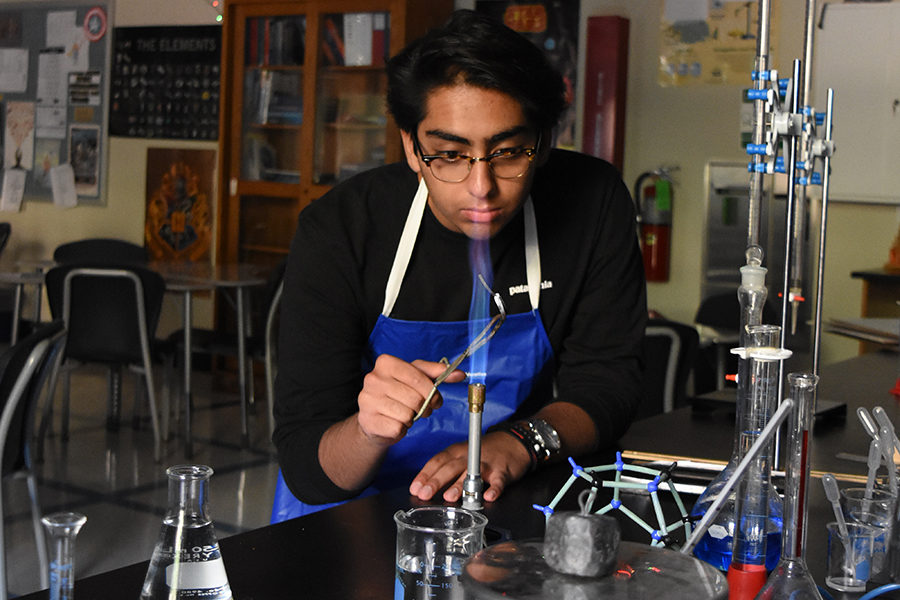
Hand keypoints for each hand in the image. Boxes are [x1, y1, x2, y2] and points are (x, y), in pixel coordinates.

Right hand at [356, 354, 463, 446]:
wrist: (375, 418)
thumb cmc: (398, 394)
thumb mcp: (416, 377)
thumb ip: (438, 373)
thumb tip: (460, 374)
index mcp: (385, 362)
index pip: (418, 378)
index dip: (432, 392)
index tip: (436, 400)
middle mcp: (373, 379)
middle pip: (415, 398)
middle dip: (424, 407)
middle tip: (421, 409)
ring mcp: (367, 400)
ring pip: (407, 414)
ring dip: (411, 418)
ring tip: (405, 414)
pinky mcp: (368, 420)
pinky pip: (397, 428)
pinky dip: (401, 429)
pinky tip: (394, 422)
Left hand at [409, 431, 531, 502]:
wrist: (513, 443)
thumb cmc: (484, 452)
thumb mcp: (462, 455)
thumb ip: (447, 470)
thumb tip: (427, 487)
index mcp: (457, 452)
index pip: (437, 462)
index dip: (425, 475)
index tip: (415, 488)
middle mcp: (469, 456)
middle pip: (450, 468)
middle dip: (436, 481)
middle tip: (425, 494)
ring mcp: (486, 464)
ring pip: (471, 474)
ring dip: (460, 485)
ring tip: (450, 497)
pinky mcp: (502, 472)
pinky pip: (498, 481)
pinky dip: (494, 489)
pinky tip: (488, 496)